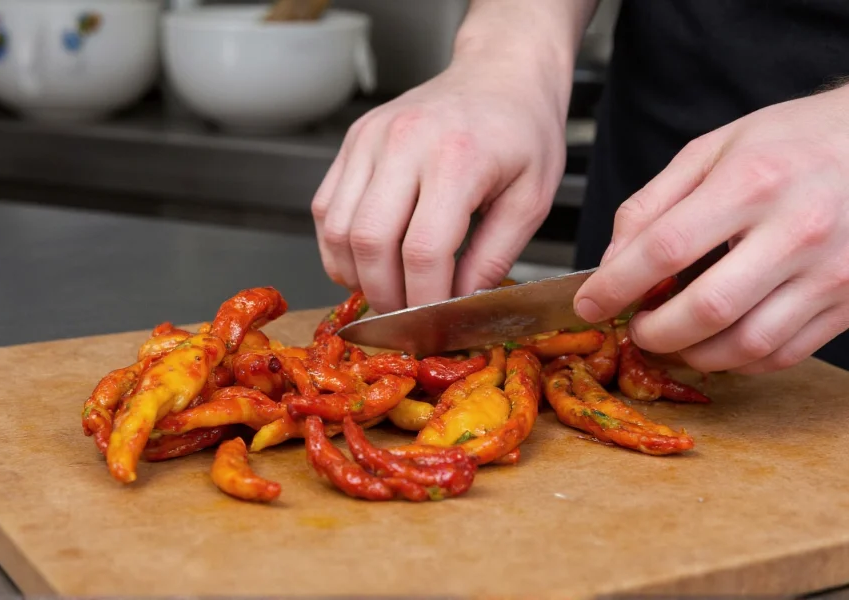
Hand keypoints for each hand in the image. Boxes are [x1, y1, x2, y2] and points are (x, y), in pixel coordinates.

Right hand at [311, 49, 568, 313]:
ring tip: (387, 292)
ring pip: (338, 229)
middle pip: (370, 243)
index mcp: (458, 158)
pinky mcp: (353, 140)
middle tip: (406, 318)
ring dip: (357, 275)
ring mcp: (371, 138)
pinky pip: (326, 208)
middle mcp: (405, 142)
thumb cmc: (523, 132)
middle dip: (386, 296)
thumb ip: (494, 257)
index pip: (423, 251)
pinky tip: (365, 262)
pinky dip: (337, 247)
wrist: (501, 73)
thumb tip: (456, 305)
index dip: (424, 300)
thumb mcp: (532, 199)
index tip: (435, 323)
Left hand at [573, 84, 848, 374]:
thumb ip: (652, 205)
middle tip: (635, 328)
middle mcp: (797, 230)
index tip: (590, 304)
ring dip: (693, 354)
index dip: (616, 286)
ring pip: (745, 345)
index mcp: (752, 182)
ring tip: (672, 337)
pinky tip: (719, 341)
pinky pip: (783, 354)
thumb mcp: (712, 150)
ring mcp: (831, 272)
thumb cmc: (793, 141)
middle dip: (653, 332)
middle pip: (705, 310)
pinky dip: (738, 359)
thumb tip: (612, 264)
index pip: (665, 249)